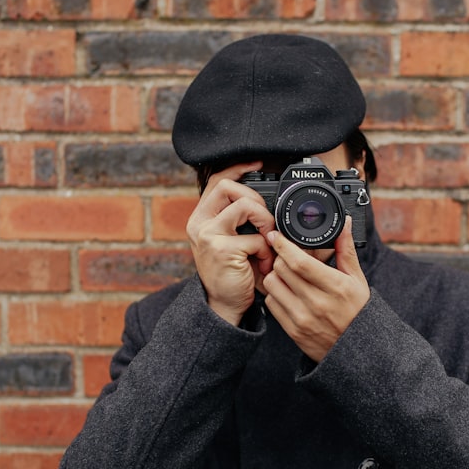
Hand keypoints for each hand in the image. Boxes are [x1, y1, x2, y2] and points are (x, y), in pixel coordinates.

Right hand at [186, 162, 275, 325]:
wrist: (224, 305)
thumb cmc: (233, 272)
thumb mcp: (232, 241)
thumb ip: (240, 219)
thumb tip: (267, 197)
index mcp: (201, 218)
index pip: (217, 180)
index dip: (237, 168)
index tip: (257, 164)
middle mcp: (200, 223)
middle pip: (229, 187)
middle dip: (255, 198)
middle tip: (265, 221)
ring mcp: (208, 235)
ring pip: (245, 206)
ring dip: (265, 222)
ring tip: (267, 242)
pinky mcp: (222, 249)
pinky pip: (256, 238)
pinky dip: (266, 251)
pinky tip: (263, 264)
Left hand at [262, 217, 369, 361]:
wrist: (356, 351)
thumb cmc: (357, 311)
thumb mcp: (357, 279)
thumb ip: (345, 249)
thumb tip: (342, 222)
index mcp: (335, 287)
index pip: (300, 263)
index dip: (284, 245)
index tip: (276, 235)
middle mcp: (317, 303)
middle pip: (282, 270)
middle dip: (280, 257)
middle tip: (285, 255)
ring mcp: (303, 318)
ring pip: (272, 285)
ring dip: (276, 275)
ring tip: (287, 274)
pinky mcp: (293, 331)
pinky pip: (271, 304)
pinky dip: (275, 294)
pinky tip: (287, 292)